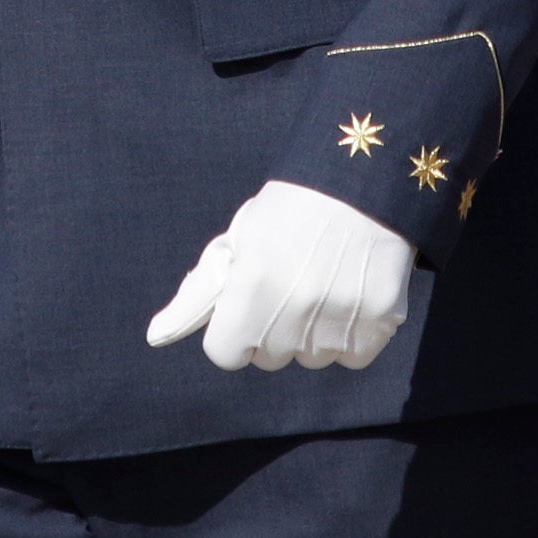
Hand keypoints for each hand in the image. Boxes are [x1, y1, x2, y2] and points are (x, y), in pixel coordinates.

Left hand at [144, 179, 413, 372]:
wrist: (363, 179)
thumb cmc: (291, 209)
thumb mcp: (238, 241)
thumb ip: (199, 294)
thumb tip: (155, 336)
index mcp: (251, 288)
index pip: (225, 353)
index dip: (233, 328)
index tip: (247, 304)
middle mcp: (293, 312)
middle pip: (269, 358)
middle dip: (272, 329)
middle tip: (290, 283)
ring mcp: (340, 320)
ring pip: (312, 358)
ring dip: (313, 333)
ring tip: (324, 284)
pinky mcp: (381, 322)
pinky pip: (353, 356)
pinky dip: (352, 335)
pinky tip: (351, 294)